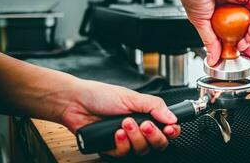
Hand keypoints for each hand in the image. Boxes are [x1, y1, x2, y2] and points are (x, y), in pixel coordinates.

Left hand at [60, 79, 180, 156]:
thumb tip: (172, 117)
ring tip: (124, 123)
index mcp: (146, 115)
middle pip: (159, 143)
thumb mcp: (132, 97)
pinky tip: (115, 132)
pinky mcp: (114, 148)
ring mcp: (127, 140)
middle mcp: (139, 129)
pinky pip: (125, 154)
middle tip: (144, 125)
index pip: (167, 129)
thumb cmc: (102, 96)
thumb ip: (155, 106)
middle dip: (153, 135)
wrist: (77, 103)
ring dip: (135, 137)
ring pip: (142, 150)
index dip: (171, 131)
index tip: (169, 129)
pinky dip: (121, 143)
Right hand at [168, 0, 249, 65]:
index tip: (234, 56)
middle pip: (243, 27)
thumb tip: (213, 58)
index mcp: (215, 13)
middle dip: (246, 42)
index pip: (228, 33)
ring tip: (245, 43)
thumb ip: (209, 41)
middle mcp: (228, 5)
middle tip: (245, 53)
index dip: (232, 46)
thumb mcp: (200, 22)